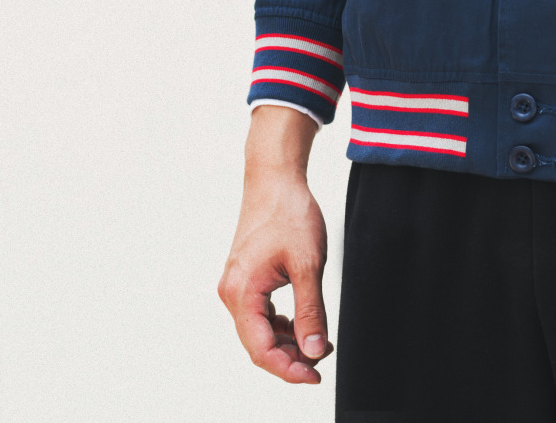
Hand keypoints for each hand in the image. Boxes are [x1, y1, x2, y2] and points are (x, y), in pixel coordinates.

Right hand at [218, 171, 332, 383]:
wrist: (275, 179)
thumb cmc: (289, 214)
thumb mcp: (308, 266)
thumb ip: (310, 312)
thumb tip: (313, 351)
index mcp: (242, 292)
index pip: (260, 349)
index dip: (289, 370)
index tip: (316, 375)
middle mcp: (232, 292)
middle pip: (257, 344)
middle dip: (290, 358)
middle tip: (322, 358)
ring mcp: (236, 285)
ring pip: (258, 330)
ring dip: (287, 341)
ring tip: (317, 340)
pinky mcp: (245, 277)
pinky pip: (259, 313)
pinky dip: (280, 324)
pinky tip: (301, 322)